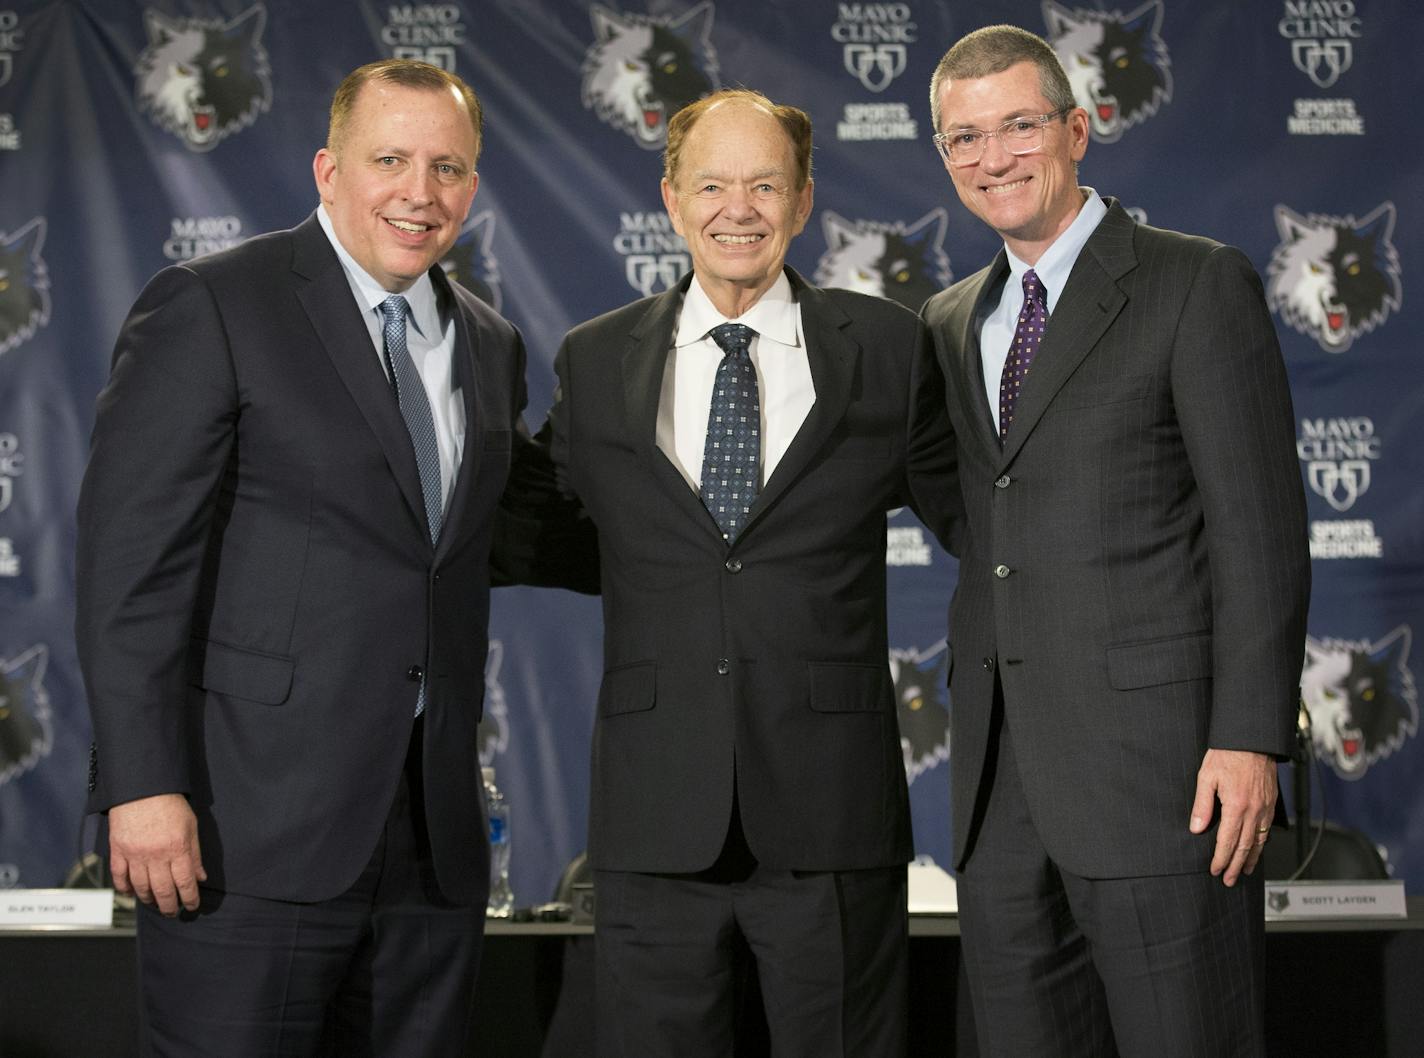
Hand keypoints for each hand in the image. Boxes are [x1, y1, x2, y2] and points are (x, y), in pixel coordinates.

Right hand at [108, 793, 206, 915]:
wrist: (142, 788)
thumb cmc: (170, 804)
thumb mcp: (191, 826)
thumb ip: (195, 854)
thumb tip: (200, 876)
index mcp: (177, 848)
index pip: (185, 882)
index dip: (190, 898)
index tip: (192, 906)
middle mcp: (156, 855)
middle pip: (163, 890)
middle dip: (169, 906)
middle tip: (172, 912)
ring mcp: (135, 854)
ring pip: (141, 887)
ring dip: (149, 900)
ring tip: (155, 904)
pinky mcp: (118, 850)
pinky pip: (120, 877)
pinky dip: (125, 889)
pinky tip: (132, 894)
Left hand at [1188, 749, 1275, 885]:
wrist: (1251, 740)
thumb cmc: (1227, 754)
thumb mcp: (1206, 777)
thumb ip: (1202, 805)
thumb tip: (1196, 828)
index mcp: (1236, 805)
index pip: (1227, 841)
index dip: (1221, 858)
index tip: (1216, 870)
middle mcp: (1254, 810)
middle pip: (1245, 846)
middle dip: (1236, 866)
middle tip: (1230, 880)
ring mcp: (1265, 807)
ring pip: (1259, 841)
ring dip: (1251, 859)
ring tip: (1244, 871)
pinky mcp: (1271, 803)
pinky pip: (1267, 829)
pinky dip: (1262, 844)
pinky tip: (1256, 849)